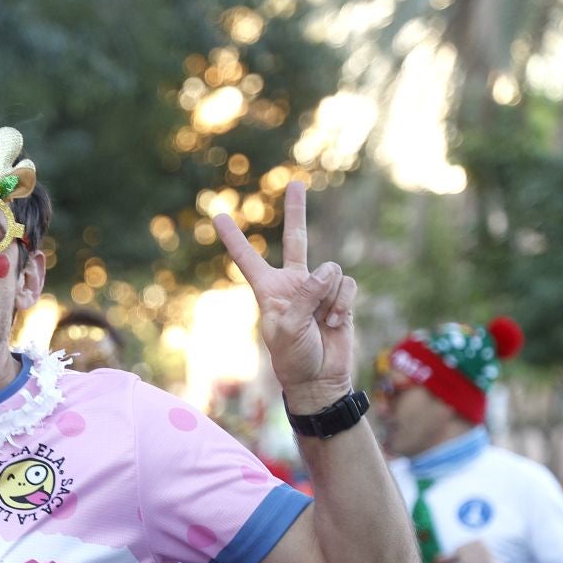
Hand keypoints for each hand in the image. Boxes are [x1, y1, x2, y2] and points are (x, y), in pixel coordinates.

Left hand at [215, 182, 356, 411]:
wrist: (320, 379)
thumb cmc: (294, 359)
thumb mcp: (288, 330)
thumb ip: (304, 297)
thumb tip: (326, 271)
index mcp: (269, 292)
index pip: (247, 259)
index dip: (234, 238)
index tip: (216, 215)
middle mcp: (293, 284)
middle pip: (297, 240)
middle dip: (297, 212)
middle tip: (296, 183)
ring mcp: (318, 289)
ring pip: (330, 272)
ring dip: (329, 299)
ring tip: (321, 324)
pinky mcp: (340, 297)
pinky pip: (346, 285)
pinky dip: (342, 304)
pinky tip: (335, 324)